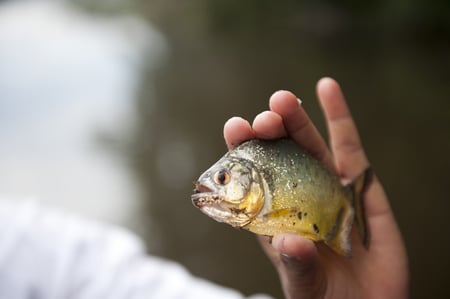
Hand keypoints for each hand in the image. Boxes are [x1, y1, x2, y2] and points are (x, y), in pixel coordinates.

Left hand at [223, 78, 408, 298]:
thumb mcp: (305, 289)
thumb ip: (297, 266)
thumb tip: (290, 240)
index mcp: (275, 217)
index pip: (252, 179)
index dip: (242, 152)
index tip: (235, 128)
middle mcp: (299, 196)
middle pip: (281, 156)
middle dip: (271, 133)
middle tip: (265, 116)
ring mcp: (330, 188)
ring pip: (311, 147)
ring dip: (297, 121)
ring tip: (283, 99)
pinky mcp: (362, 188)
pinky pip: (351, 150)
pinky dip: (339, 117)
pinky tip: (326, 88)